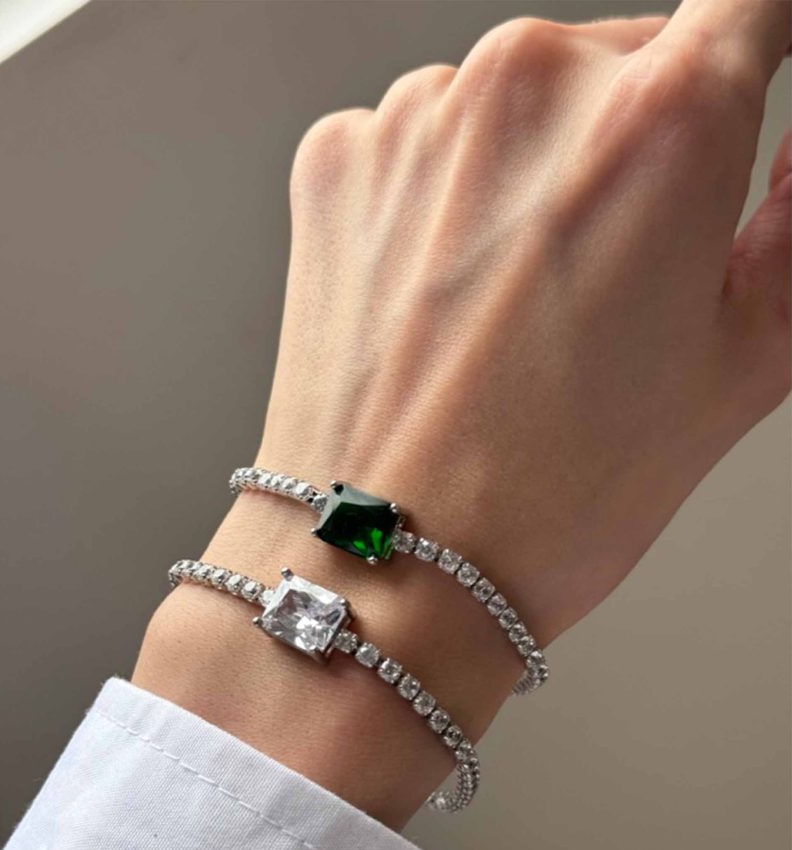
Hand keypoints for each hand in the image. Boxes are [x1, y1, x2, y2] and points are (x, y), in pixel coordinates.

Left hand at [135, 1, 790, 826]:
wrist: (390, 557)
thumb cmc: (553, 496)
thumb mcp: (742, 365)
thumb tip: (791, 156)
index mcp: (661, 124)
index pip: (749, 2)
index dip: (751, 52)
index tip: (735, 99)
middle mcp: (531, 87)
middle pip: (628, 60)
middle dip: (640, 144)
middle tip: (615, 275)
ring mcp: (419, 117)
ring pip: (522, 104)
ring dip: (538, 174)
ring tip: (518, 306)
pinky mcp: (339, 157)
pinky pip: (428, 140)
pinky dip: (449, 196)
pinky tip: (448, 297)